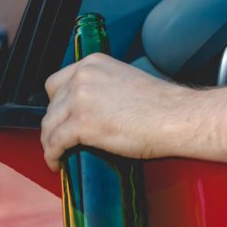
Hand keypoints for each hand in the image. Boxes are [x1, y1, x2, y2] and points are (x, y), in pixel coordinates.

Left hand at [40, 53, 191, 171]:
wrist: (177, 117)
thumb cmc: (162, 105)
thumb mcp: (127, 80)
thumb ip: (105, 86)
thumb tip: (94, 107)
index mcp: (94, 63)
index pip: (57, 82)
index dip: (57, 103)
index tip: (62, 116)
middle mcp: (83, 77)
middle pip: (51, 104)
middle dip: (55, 123)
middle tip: (62, 138)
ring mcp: (80, 100)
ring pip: (49, 125)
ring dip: (50, 142)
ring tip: (58, 153)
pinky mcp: (81, 124)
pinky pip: (54, 143)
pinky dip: (52, 155)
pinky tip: (57, 162)